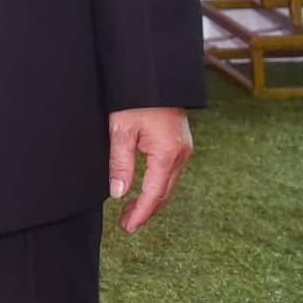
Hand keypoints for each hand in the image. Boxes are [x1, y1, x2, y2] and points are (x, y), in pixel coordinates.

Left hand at [108, 106, 192, 232]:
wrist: (154, 74)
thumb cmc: (135, 98)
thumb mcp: (121, 130)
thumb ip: (120, 164)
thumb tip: (119, 193)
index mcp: (167, 154)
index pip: (154, 194)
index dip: (141, 213)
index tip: (128, 227)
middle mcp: (181, 154)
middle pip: (165, 193)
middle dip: (146, 210)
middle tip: (126, 223)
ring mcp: (184, 148)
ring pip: (169, 183)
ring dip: (152, 198)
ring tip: (130, 209)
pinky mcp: (181, 142)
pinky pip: (171, 171)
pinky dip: (158, 184)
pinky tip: (144, 187)